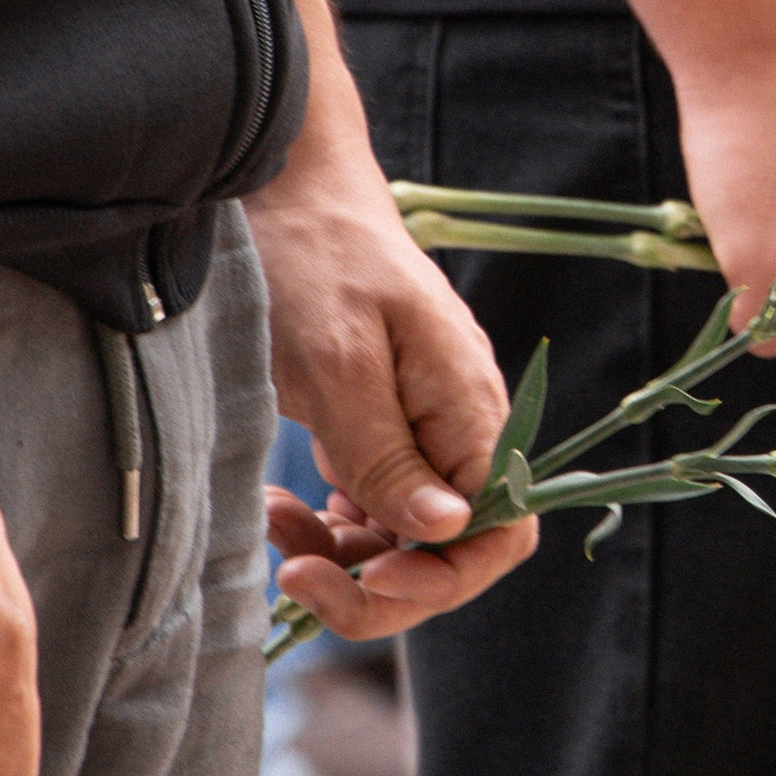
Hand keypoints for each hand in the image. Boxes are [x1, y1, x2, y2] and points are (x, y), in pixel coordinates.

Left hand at [247, 154, 537, 645]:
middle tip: (297, 577)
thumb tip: (448, 530)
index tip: (374, 578)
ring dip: (338, 556)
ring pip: (400, 539)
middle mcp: (455, 430)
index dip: (446, 575)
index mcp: (470, 407)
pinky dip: (322, 526)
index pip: (502, 528)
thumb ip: (390, 452)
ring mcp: (415, 434)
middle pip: (449, 548)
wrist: (285, 192)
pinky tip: (279, 506)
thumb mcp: (342, 361)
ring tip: (273, 525)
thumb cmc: (317, 260)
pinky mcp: (374, 433)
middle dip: (377, 583)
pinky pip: (366, 510)